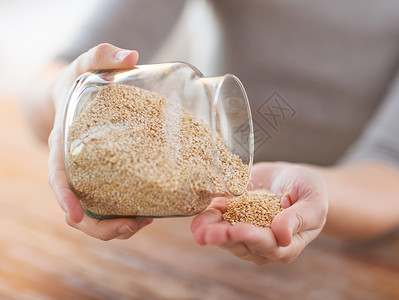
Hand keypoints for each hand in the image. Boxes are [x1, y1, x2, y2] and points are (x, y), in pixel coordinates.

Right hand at [48, 43, 152, 239]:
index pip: (57, 176)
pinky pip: (110, 206)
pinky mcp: (104, 179)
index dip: (64, 198)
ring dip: (118, 227)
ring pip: (95, 215)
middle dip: (101, 226)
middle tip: (133, 225)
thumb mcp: (85, 66)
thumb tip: (130, 55)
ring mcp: (88, 177)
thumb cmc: (78, 83)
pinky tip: (150, 212)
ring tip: (146, 221)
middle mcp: (73, 167)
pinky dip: (126, 215)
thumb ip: (101, 55)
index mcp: (62, 145)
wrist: (74, 96)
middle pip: (77, 210)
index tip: (75, 216)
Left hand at [191, 162, 327, 264]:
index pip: (267, 245)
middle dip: (223, 238)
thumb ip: (299, 219)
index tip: (237, 229)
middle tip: (208, 233)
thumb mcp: (313, 202)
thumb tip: (282, 236)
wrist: (294, 178)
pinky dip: (206, 218)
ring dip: (210, 231)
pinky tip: (196, 216)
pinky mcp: (232, 217)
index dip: (251, 237)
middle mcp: (262, 243)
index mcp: (285, 245)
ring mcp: (245, 231)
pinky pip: (218, 220)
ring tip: (197, 227)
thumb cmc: (310, 192)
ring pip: (225, 236)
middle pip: (241, 244)